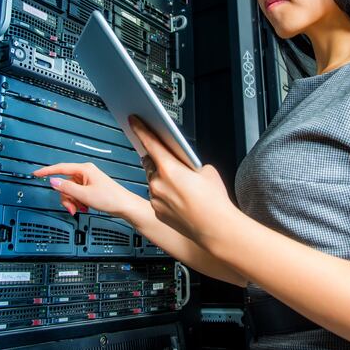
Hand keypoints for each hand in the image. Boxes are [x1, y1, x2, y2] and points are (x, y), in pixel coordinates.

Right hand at [33, 162, 139, 216]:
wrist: (124, 205)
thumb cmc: (110, 198)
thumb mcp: (84, 195)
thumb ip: (67, 188)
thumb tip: (53, 182)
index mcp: (84, 169)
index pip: (61, 168)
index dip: (47, 171)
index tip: (36, 173)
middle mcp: (85, 172)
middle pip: (65, 183)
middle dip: (66, 197)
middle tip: (72, 208)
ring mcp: (88, 180)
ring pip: (70, 190)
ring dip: (72, 201)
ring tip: (80, 209)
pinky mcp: (90, 187)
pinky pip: (77, 193)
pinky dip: (77, 201)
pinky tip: (84, 207)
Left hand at [129, 115, 239, 247]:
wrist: (215, 229)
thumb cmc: (214, 201)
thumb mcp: (206, 170)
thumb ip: (190, 163)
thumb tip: (184, 163)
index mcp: (170, 168)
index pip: (150, 142)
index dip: (140, 129)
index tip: (134, 120)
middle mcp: (158, 183)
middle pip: (150, 162)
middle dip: (156, 158)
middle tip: (166, 157)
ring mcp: (155, 198)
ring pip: (152, 181)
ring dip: (161, 177)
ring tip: (179, 183)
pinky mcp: (157, 211)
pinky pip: (156, 196)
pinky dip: (163, 193)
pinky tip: (179, 198)